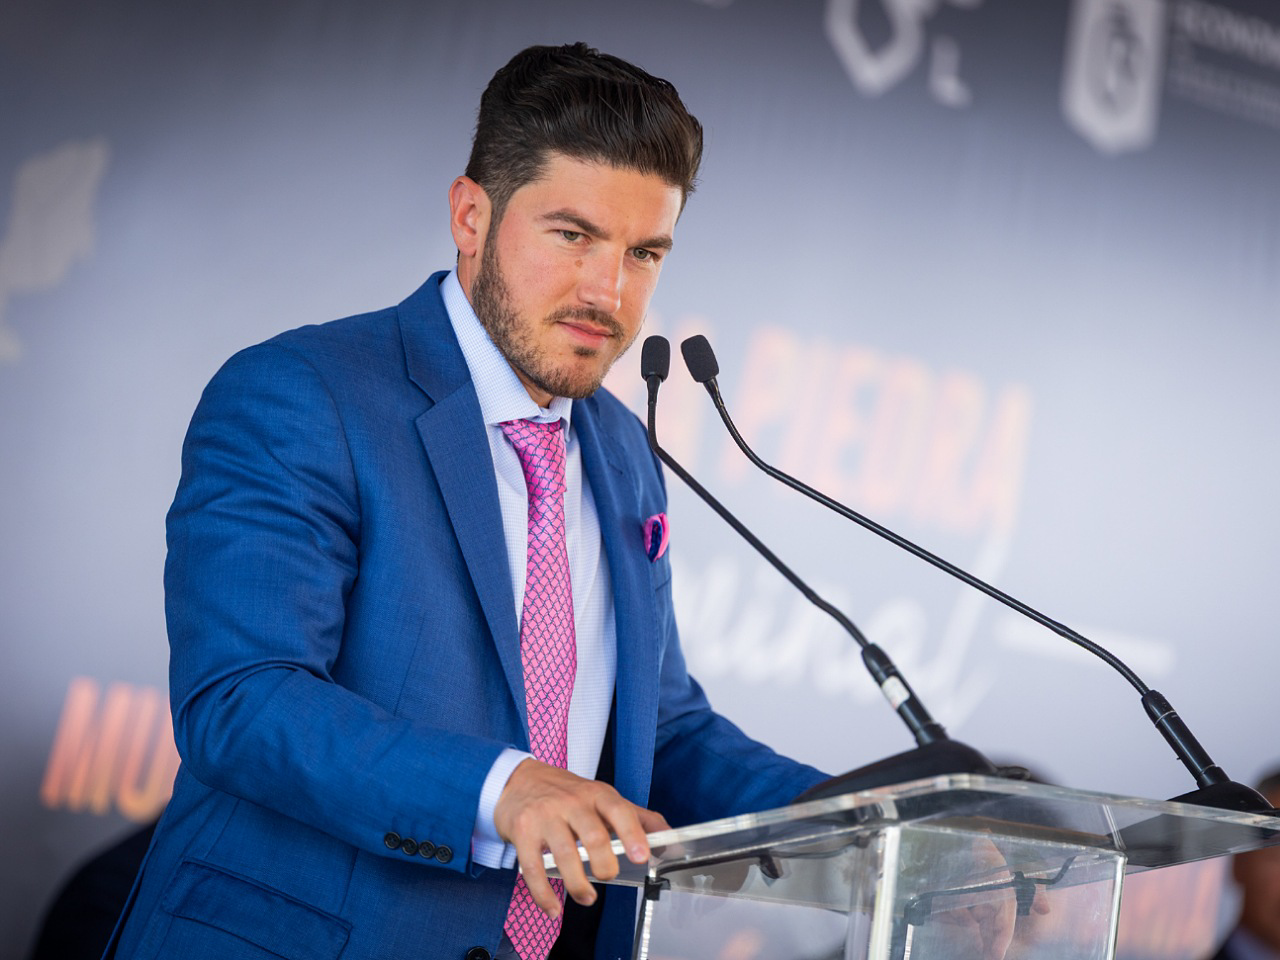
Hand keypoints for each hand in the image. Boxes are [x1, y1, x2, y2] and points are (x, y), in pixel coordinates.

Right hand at [493, 758, 669, 916]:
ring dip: (578, 884)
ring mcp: (545, 816)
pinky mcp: (523, 832)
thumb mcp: (604, 798)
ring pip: (564, 854)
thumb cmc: (569, 794)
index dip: (633, 833)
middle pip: (593, 834)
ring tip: (587, 898)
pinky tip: (554, 908)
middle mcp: (572, 802)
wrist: (518, 780)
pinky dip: (544, 893)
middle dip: (604, 863)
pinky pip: (533, 867)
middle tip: (609, 876)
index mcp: (597, 794)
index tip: (642, 857)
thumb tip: (673, 843)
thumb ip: (639, 819)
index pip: (619, 810)